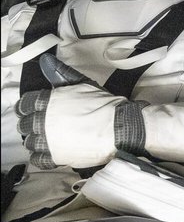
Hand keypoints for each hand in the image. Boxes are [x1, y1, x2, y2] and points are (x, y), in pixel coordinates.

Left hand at [16, 61, 136, 168]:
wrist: (121, 128)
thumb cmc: (105, 106)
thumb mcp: (83, 84)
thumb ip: (61, 74)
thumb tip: (46, 61)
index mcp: (47, 101)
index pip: (25, 104)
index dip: (28, 108)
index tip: (34, 111)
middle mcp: (43, 121)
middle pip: (24, 125)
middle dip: (32, 125)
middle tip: (44, 126)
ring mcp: (48, 140)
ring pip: (30, 143)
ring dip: (37, 141)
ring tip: (49, 140)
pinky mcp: (56, 156)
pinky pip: (38, 159)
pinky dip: (42, 157)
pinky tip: (50, 153)